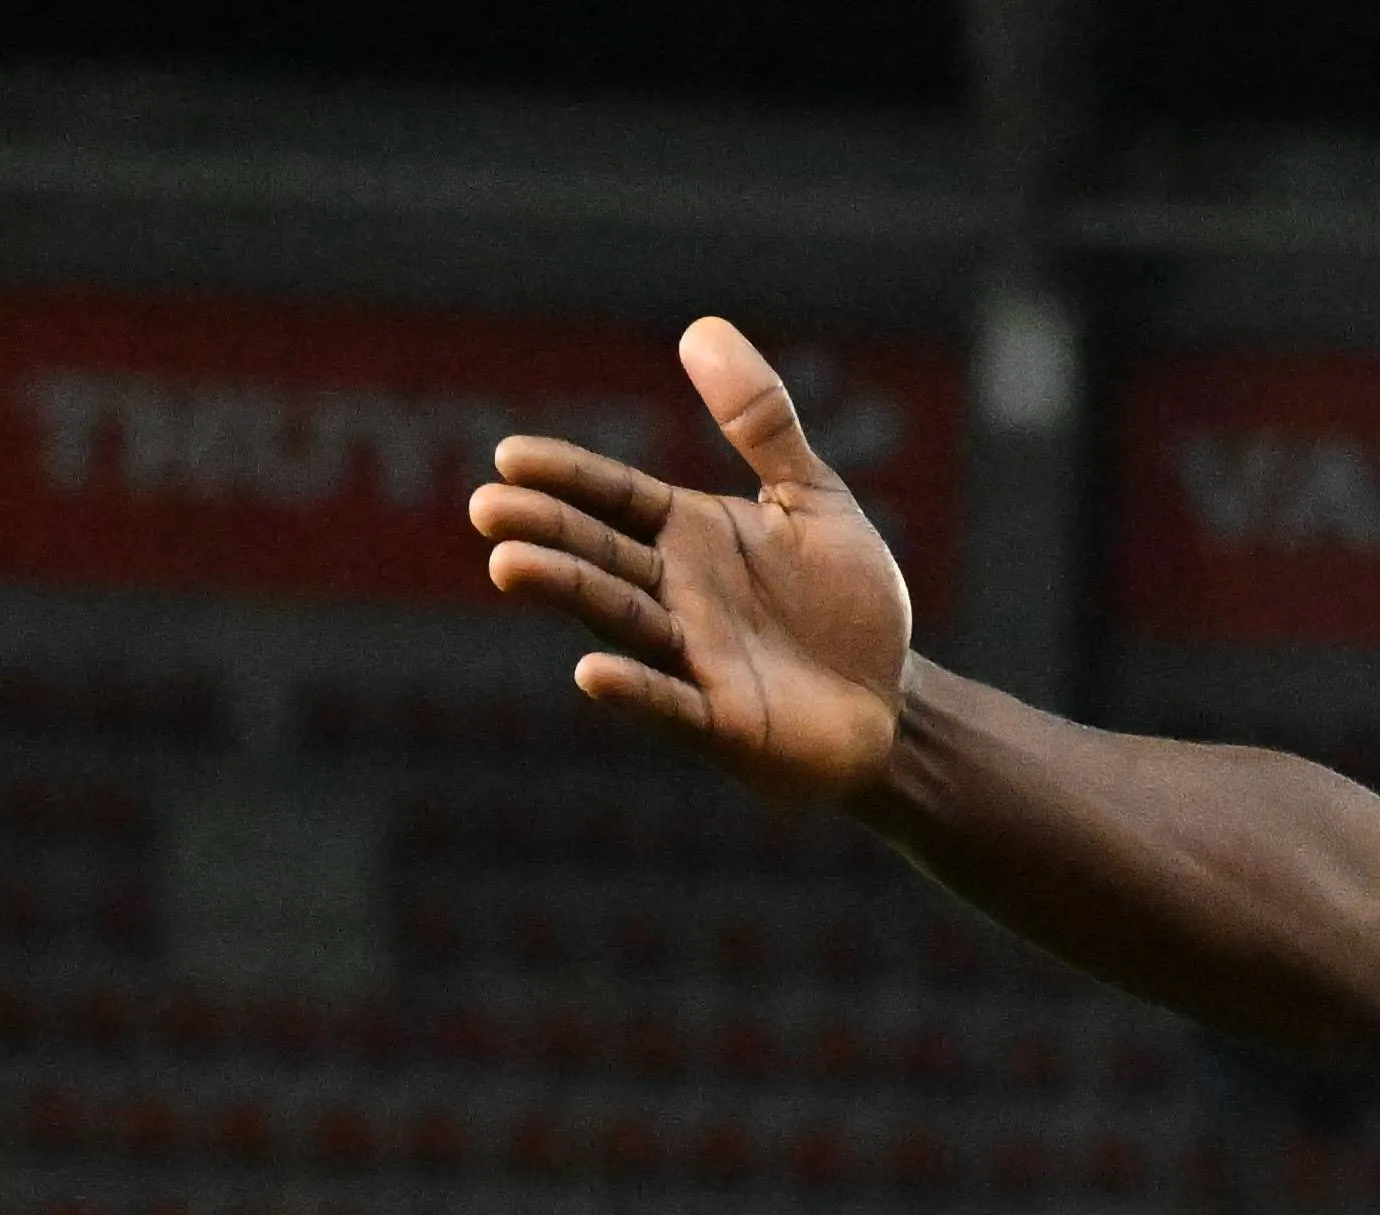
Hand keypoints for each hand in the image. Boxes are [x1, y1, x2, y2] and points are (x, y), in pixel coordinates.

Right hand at [468, 319, 912, 805]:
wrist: (893, 701)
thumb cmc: (846, 603)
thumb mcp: (812, 500)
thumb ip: (761, 424)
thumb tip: (702, 327)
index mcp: (688, 536)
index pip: (614, 497)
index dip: (567, 476)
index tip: (512, 456)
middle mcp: (675, 594)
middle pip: (599, 554)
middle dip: (546, 531)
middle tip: (487, 507)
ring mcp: (692, 659)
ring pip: (620, 618)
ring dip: (567, 591)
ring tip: (509, 565)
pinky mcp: (722, 722)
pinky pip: (671, 703)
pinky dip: (634, 689)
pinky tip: (591, 672)